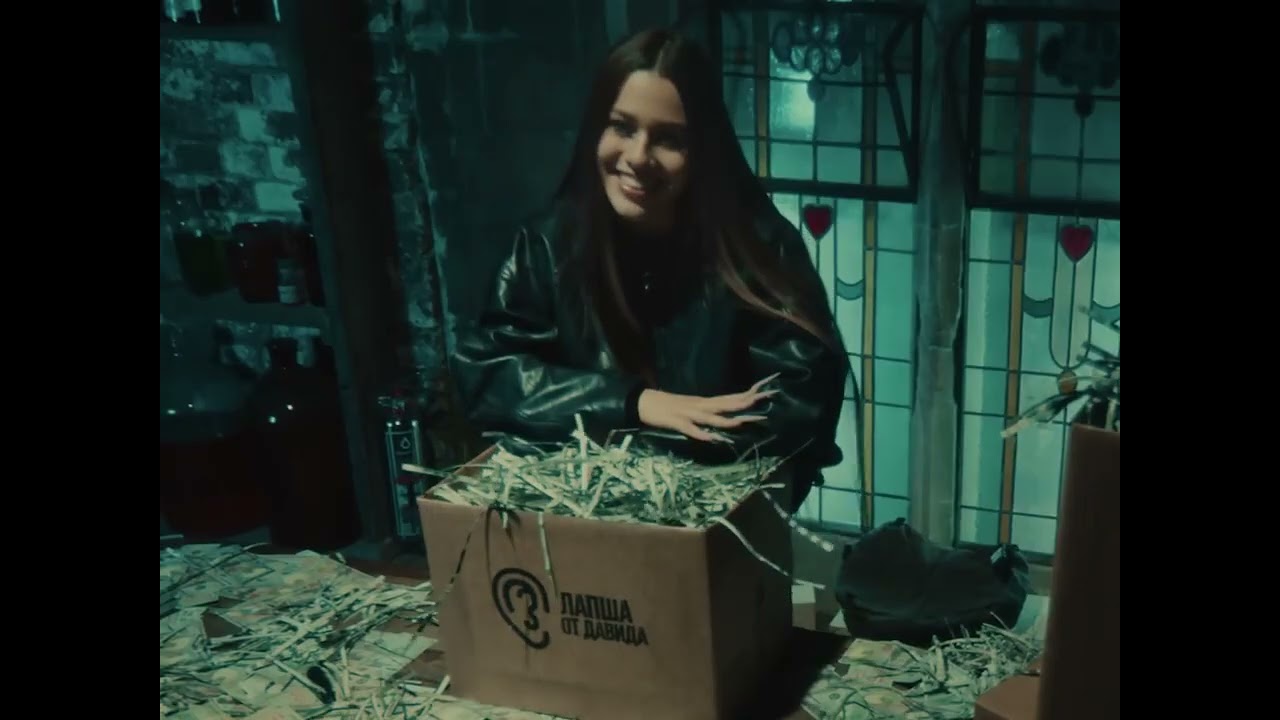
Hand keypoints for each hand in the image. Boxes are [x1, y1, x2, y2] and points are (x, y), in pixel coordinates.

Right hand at [637, 374, 778, 442]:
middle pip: (725, 404)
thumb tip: (724, 417)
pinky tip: (710, 438)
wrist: (643, 402)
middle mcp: (700, 405)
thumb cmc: (668, 406)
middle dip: (744, 403)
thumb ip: (707, 413)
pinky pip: (690, 430)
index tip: (764, 391)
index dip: (746, 395)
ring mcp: (688, 413)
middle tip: (763, 399)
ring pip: (710, 417)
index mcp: (704, 402)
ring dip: (726, 420)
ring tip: (741, 422)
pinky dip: (701, 433)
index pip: (729, 398)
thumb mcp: (691, 408)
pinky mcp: (676, 422)